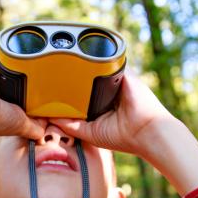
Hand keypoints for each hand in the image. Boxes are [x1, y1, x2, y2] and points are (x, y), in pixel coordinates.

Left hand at [53, 71, 197, 194]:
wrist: (147, 132)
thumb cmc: (124, 137)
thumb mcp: (91, 133)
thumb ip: (71, 126)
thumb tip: (51, 119)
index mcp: (102, 105)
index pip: (81, 95)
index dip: (67, 94)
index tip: (50, 93)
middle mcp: (108, 91)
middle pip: (85, 81)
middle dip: (70, 81)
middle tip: (49, 78)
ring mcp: (115, 81)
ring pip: (93, 70)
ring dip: (80, 69)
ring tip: (59, 66)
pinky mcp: (122, 74)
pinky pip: (105, 63)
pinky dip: (94, 63)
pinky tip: (78, 60)